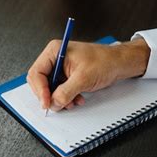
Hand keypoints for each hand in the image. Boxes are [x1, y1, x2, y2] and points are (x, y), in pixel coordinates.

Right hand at [27, 39, 149, 111]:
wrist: (119, 63)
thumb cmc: (105, 61)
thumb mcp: (83, 78)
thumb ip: (65, 92)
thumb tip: (53, 102)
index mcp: (55, 51)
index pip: (37, 73)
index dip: (40, 90)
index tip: (47, 102)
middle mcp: (55, 58)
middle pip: (40, 82)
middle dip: (50, 95)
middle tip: (58, 105)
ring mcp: (60, 68)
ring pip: (50, 89)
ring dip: (60, 99)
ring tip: (72, 102)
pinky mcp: (67, 76)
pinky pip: (59, 91)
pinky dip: (66, 98)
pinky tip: (77, 99)